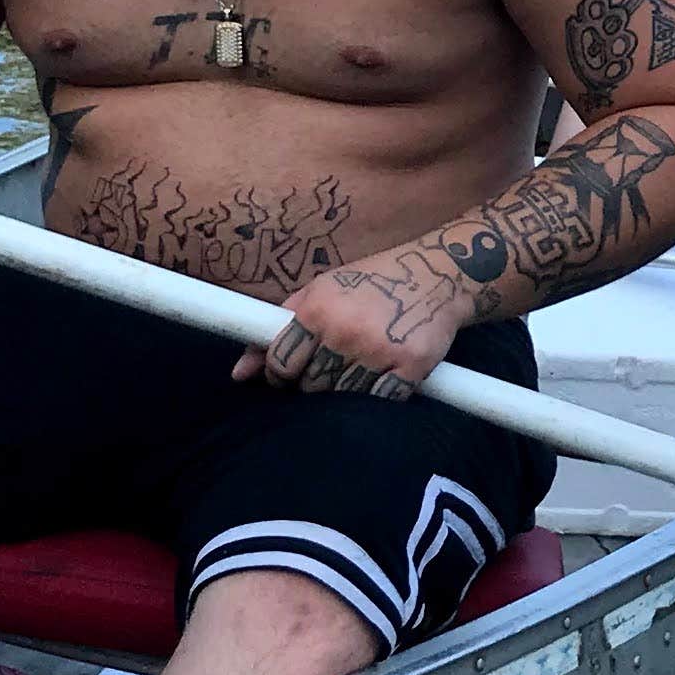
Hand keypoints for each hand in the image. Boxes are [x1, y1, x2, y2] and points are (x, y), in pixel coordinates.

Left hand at [235, 251, 463, 398]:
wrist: (436, 272)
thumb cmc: (370, 283)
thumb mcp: (320, 292)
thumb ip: (277, 329)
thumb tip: (239, 373)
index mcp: (317, 310)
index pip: (280, 364)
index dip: (279, 375)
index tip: (289, 374)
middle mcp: (344, 332)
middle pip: (309, 386)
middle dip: (315, 381)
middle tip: (332, 364)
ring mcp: (378, 352)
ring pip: (342, 399)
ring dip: (346, 390)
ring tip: (358, 366)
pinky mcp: (410, 367)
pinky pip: (379, 402)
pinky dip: (376, 396)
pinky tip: (380, 376)